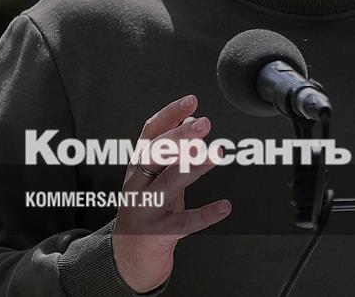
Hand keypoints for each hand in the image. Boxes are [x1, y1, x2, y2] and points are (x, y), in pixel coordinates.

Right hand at [111, 95, 230, 292]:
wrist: (130, 254)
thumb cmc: (148, 206)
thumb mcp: (157, 174)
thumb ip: (173, 149)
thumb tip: (192, 119)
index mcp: (138, 164)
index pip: (150, 132)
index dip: (170, 114)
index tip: (191, 101)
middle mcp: (138, 183)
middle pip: (155, 154)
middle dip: (180, 136)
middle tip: (204, 124)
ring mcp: (146, 207)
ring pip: (169, 182)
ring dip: (194, 166)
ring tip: (217, 153)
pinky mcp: (159, 231)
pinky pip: (184, 222)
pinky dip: (205, 214)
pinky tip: (224, 207)